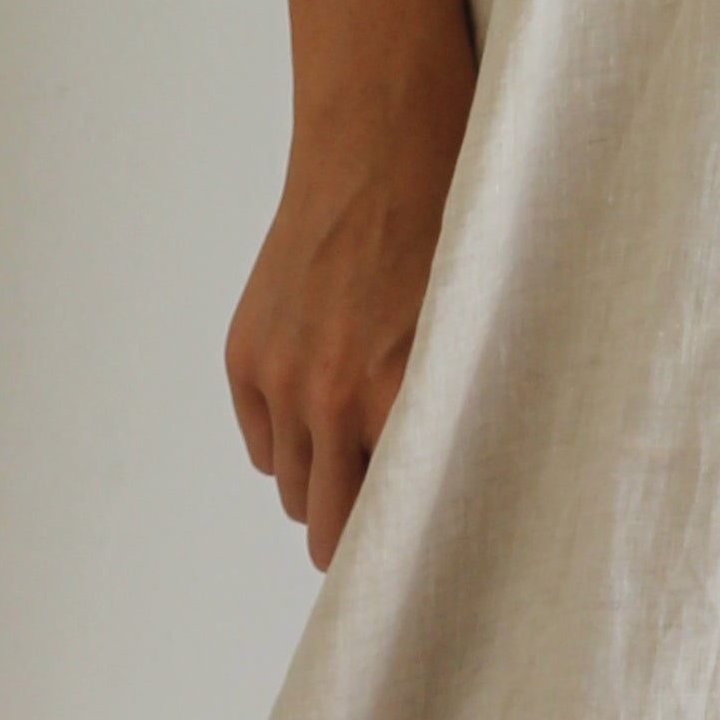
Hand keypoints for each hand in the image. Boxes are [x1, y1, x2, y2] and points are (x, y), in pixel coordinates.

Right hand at [223, 52, 472, 573]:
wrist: (378, 146)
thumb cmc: (451, 231)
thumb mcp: (474, 329)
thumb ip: (457, 411)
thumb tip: (463, 488)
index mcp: (399, 398)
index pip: (393, 520)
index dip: (409, 551)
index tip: (429, 573)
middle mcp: (330, 399)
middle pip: (330, 526)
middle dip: (360, 537)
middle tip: (392, 540)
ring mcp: (279, 378)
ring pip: (295, 489)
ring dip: (326, 485)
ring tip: (365, 458)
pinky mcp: (246, 355)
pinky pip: (264, 444)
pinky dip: (290, 442)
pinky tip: (326, 413)